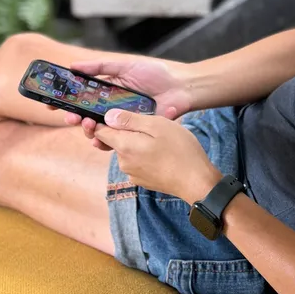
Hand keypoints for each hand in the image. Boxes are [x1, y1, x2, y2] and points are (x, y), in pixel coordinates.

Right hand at [52, 59, 192, 149]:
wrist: (181, 88)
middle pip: (85, 117)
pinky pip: (114, 142)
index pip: (81, 99)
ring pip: (97, 131)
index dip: (66, 103)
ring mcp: (121, 122)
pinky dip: (104, 142)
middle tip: (71, 118)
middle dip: (74, 119)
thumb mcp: (125, 66)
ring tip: (87, 124)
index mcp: (107, 92)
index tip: (52, 104)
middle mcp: (111, 108)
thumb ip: (101, 66)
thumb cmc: (155, 75)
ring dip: (87, 130)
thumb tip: (73, 66)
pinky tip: (100, 140)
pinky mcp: (132, 133)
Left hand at [95, 109, 219, 203]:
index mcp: (124, 146)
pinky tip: (162, 151)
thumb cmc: (179, 149)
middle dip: (127, 130)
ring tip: (161, 137)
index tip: (110, 113)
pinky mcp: (142, 180)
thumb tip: (107, 117)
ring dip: (138, 142)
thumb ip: (130, 121)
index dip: (100, 121)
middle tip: (150, 123)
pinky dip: (145, 153)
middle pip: (115, 140)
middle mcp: (123, 162)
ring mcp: (132, 173)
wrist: (195, 180)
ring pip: (128, 150)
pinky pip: (137, 161)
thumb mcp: (157, 125)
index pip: (100, 132)